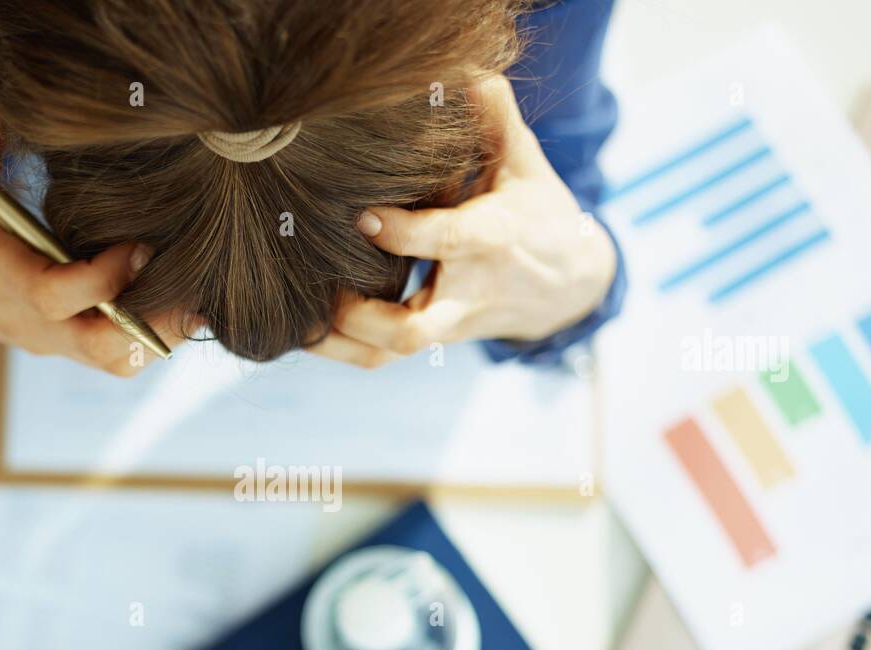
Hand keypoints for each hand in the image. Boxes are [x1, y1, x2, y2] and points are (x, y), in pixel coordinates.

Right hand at [0, 88, 182, 376]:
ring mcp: (49, 341)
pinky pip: (115, 357)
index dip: (105, 278)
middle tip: (192, 285)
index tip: (141, 243)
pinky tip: (180, 304)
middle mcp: (28, 321)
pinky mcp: (65, 346)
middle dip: (152, 321)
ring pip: (115, 360)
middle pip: (98, 345)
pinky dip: (152, 337)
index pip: (57, 296)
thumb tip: (3, 86)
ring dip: (160, 334)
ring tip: (198, 298)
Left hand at [310, 76, 616, 368]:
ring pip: (390, 353)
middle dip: (360, 316)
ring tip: (302, 314)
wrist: (569, 286)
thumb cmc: (539, 214)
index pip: (445, 242)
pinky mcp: (434, 338)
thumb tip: (469, 73)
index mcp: (491, 241)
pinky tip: (308, 323)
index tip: (359, 216)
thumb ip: (496, 121)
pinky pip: (383, 355)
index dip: (400, 234)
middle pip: (413, 331)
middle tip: (324, 285)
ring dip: (340, 344)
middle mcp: (467, 293)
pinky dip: (343, 346)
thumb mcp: (526, 165)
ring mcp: (449, 324)